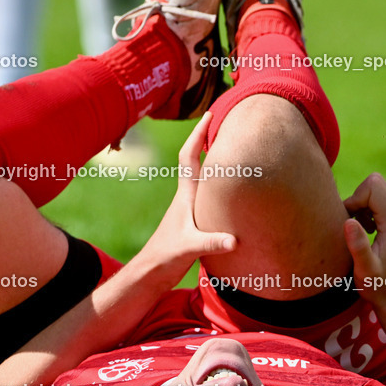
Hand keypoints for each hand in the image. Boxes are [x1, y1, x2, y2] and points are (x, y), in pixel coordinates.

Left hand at [138, 113, 236, 282]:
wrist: (151, 272)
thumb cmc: (166, 257)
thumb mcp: (190, 248)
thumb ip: (212, 243)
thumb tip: (234, 241)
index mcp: (185, 195)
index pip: (190, 156)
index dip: (199, 133)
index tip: (211, 113)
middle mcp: (186, 196)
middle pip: (196, 159)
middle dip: (208, 138)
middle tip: (225, 120)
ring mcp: (188, 207)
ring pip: (202, 176)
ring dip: (213, 160)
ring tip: (231, 147)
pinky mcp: (192, 219)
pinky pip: (208, 194)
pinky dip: (218, 184)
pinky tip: (229, 188)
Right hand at [342, 173, 385, 307]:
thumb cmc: (378, 286)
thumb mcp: (365, 271)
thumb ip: (358, 247)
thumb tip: (348, 221)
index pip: (373, 186)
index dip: (355, 199)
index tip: (350, 223)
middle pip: (375, 182)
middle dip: (357, 198)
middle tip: (353, 225)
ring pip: (375, 187)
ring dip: (360, 204)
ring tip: (360, 230)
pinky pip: (377, 197)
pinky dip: (365, 208)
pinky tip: (365, 230)